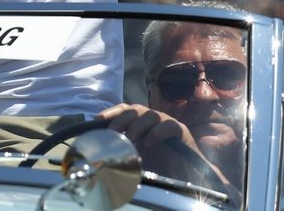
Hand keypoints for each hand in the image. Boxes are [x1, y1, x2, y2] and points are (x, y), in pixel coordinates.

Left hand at [97, 104, 227, 184]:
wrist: (185, 174)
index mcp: (140, 122)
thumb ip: (122, 150)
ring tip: (131, 139)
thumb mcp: (136, 156)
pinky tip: (149, 142)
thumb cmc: (158, 165)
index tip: (98, 119)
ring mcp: (166, 123)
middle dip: (122, 119)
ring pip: (150, 115)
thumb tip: (102, 150)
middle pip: (135, 109)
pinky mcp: (181, 131)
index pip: (124, 110)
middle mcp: (152, 119)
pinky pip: (169, 125)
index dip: (111, 112)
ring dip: (138, 125)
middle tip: (114, 133)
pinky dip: (157, 132)